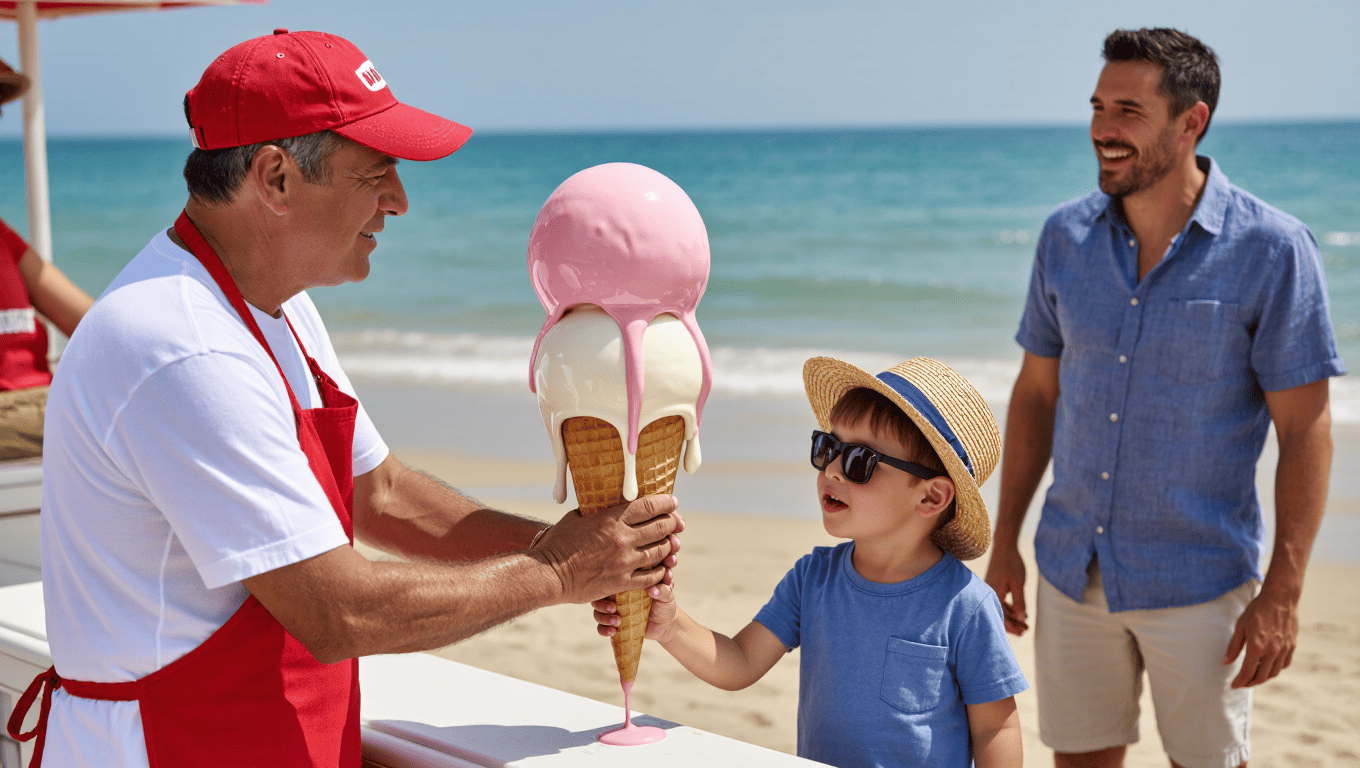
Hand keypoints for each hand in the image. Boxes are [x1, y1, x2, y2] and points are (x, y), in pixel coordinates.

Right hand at [536, 494, 681, 603]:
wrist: (549, 574)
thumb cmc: (558, 543)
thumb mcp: (576, 517)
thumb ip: (595, 510)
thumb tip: (605, 502)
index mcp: (611, 519)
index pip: (649, 506)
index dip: (666, 502)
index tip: (672, 502)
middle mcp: (622, 539)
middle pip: (661, 527)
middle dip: (672, 522)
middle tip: (676, 522)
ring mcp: (624, 562)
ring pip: (660, 551)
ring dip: (669, 546)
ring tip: (671, 543)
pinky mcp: (622, 582)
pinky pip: (651, 576)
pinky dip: (660, 571)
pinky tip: (661, 568)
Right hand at [592, 568, 677, 640]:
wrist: (666, 624)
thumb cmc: (664, 604)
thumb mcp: (667, 594)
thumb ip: (663, 588)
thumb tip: (653, 589)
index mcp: (627, 583)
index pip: (614, 578)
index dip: (613, 581)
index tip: (620, 589)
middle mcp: (616, 595)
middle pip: (599, 594)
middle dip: (601, 602)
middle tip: (613, 608)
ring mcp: (614, 609)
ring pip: (597, 610)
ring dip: (603, 616)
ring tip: (617, 621)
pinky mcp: (613, 624)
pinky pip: (601, 627)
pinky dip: (604, 629)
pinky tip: (614, 631)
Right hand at [984, 544, 1028, 635]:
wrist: (1004, 546)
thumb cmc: (1011, 564)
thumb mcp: (1018, 584)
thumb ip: (1020, 602)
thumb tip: (1021, 618)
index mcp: (994, 594)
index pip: (1001, 616)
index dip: (1011, 626)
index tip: (1022, 633)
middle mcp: (990, 593)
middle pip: (1000, 614)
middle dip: (1012, 624)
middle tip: (1024, 631)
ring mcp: (991, 589)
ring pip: (1001, 608)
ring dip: (1012, 616)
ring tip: (1025, 623)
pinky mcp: (994, 586)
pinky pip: (1001, 601)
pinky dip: (1010, 608)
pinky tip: (1019, 611)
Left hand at [1223, 588, 1297, 687]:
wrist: (1280, 598)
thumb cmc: (1257, 610)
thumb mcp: (1240, 626)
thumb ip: (1233, 647)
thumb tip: (1225, 662)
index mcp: (1257, 647)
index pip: (1247, 672)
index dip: (1240, 681)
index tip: (1234, 685)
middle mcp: (1272, 651)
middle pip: (1261, 676)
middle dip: (1250, 682)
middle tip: (1242, 683)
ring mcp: (1284, 650)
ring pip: (1274, 672)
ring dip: (1263, 677)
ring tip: (1253, 675)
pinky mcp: (1292, 646)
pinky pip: (1284, 664)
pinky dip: (1275, 669)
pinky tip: (1267, 666)